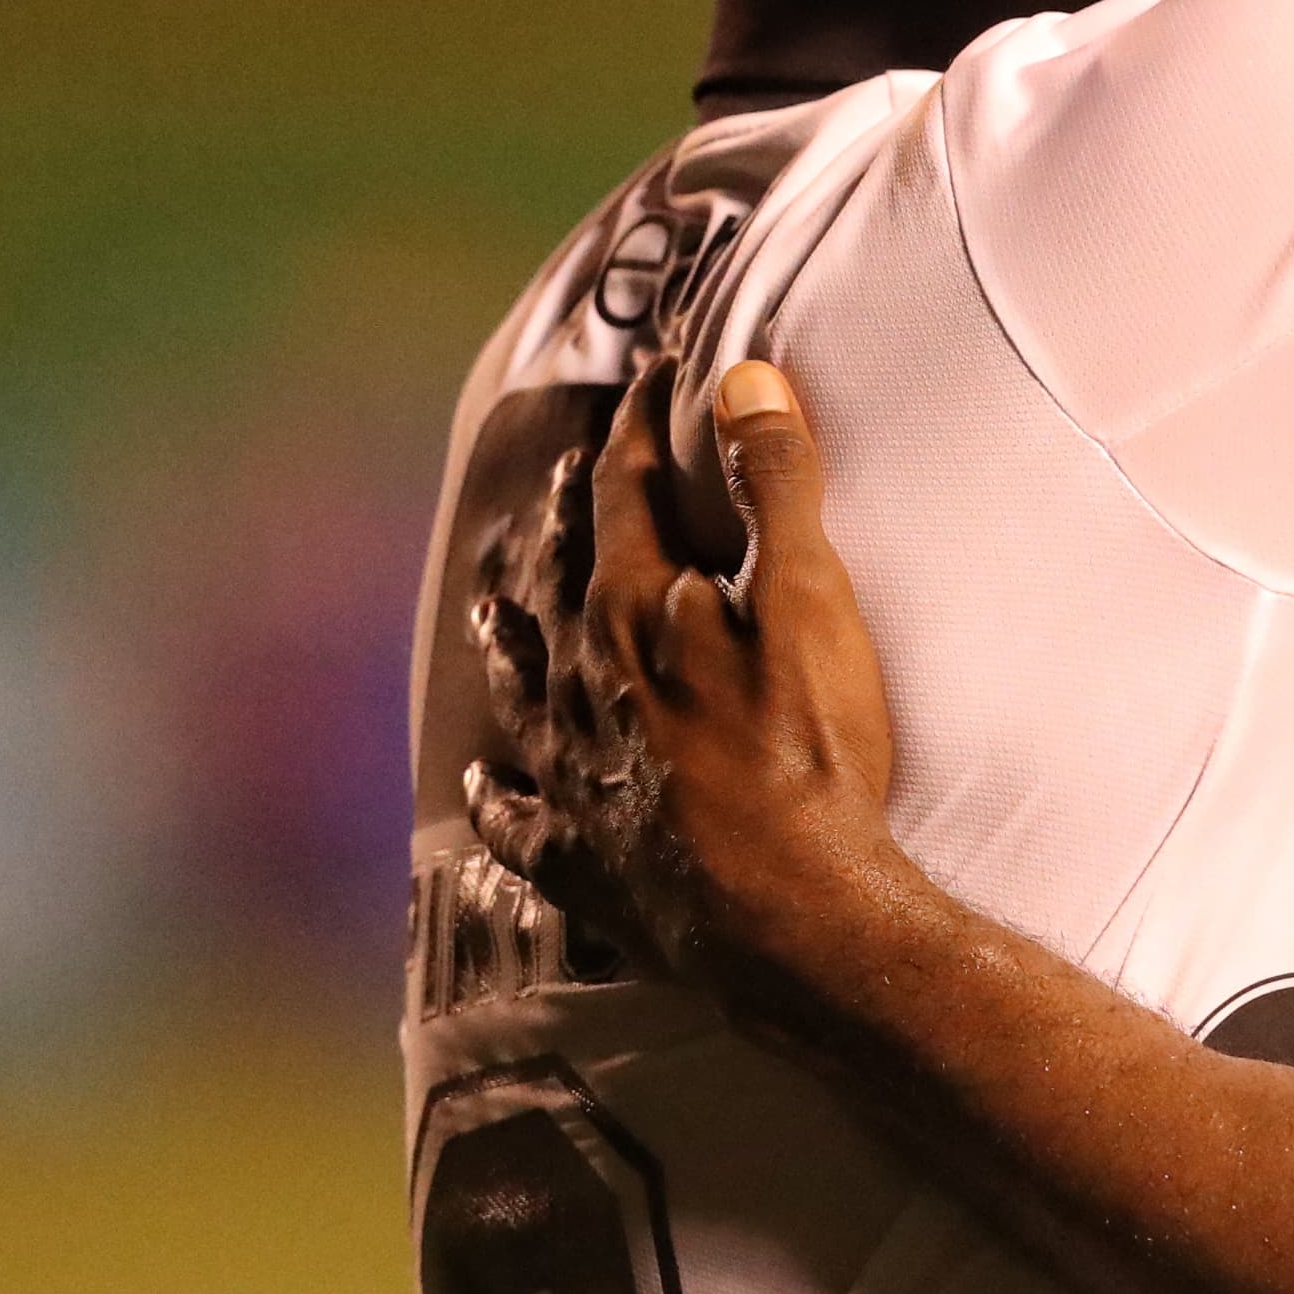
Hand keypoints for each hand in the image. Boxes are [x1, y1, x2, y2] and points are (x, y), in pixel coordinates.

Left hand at [462, 357, 917, 1015]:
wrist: (791, 918)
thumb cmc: (808, 752)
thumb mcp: (809, 599)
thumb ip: (777, 484)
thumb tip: (743, 375)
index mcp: (631, 611)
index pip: (626, 492)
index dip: (642, 427)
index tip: (658, 377)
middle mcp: (583, 686)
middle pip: (563, 580)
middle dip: (573, 518)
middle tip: (572, 475)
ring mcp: (575, 777)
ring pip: (523, 689)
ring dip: (509, 642)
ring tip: (487, 610)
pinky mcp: (586, 861)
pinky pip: (522, 821)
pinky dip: (500, 798)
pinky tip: (483, 787)